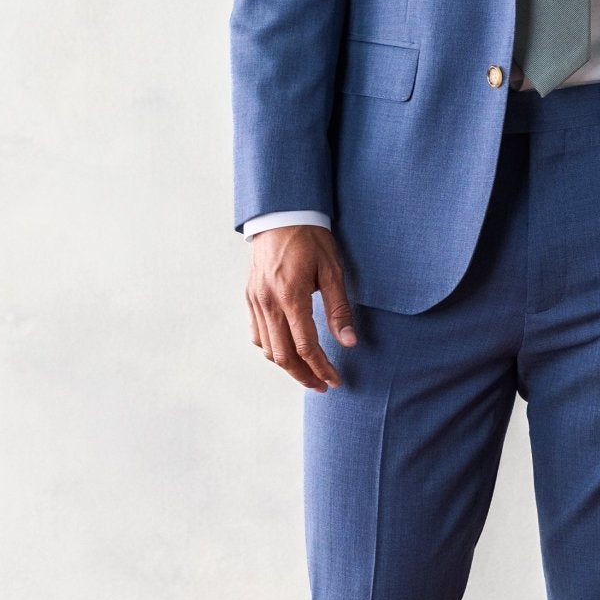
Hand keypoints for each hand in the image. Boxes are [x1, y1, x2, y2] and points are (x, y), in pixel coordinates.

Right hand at [246, 226, 356, 390]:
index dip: (321, 368)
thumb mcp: (332, 270)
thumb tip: (349, 342)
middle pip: (283, 355)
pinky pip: (257, 334)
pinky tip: (287, 350)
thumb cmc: (310, 239)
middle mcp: (268, 302)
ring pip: (267, 348)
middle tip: (322, 385)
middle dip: (304, 376)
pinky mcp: (249, 297)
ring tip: (308, 372)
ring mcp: (255, 300)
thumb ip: (339, 309)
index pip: (306, 346)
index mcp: (291, 296)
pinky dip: (271, 348)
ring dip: (287, 366)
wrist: (280, 215)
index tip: (335, 380)